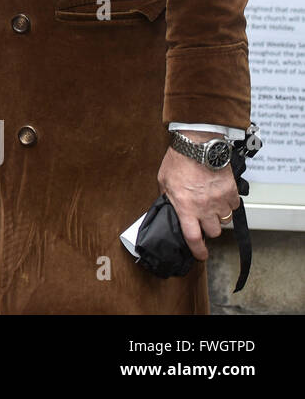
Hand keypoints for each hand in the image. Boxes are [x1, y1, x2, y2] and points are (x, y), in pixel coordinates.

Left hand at [156, 132, 240, 260]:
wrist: (198, 144)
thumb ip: (167, 198)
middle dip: (209, 228)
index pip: (193, 237)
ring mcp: (220, 200)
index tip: (201, 255)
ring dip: (219, 216)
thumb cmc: (178, 160)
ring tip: (211, 205)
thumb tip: (167, 208)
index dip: (198, 250)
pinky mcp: (232, 191)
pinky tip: (220, 195)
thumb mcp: (163, 181)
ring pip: (225, 220)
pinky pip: (234, 206)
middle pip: (214, 232)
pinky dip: (229, 204)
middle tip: (203, 219)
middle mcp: (205, 208)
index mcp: (185, 207)